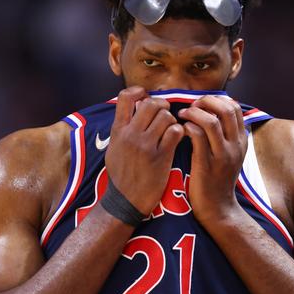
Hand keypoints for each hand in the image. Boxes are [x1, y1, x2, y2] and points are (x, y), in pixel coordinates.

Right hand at [105, 87, 184, 215]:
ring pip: (166, 116)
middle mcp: (131, 135)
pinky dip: (179, 133)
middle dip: (161, 105)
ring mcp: (146, 146)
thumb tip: (132, 108)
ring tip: (170, 130)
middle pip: (151, 103)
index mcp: (118, 130)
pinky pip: (176, 132)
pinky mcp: (161, 157)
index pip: (125, 97)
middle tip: (164, 114)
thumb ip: (122, 127)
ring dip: (172, 120)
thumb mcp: (113, 147)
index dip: (139, 92)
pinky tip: (176, 140)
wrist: (125, 201)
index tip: (146, 97)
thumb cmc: (121, 174)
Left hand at [178, 96, 247, 224]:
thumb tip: (211, 114)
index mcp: (241, 140)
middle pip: (226, 109)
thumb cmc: (217, 180)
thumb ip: (224, 136)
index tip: (202, 104)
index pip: (234, 107)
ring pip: (211, 121)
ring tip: (182, 115)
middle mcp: (235, 145)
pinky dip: (187, 127)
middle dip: (206, 101)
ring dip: (194, 113)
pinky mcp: (207, 164)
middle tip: (191, 106)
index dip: (216, 99)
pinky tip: (180, 130)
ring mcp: (222, 155)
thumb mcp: (229, 156)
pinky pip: (197, 137)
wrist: (217, 209)